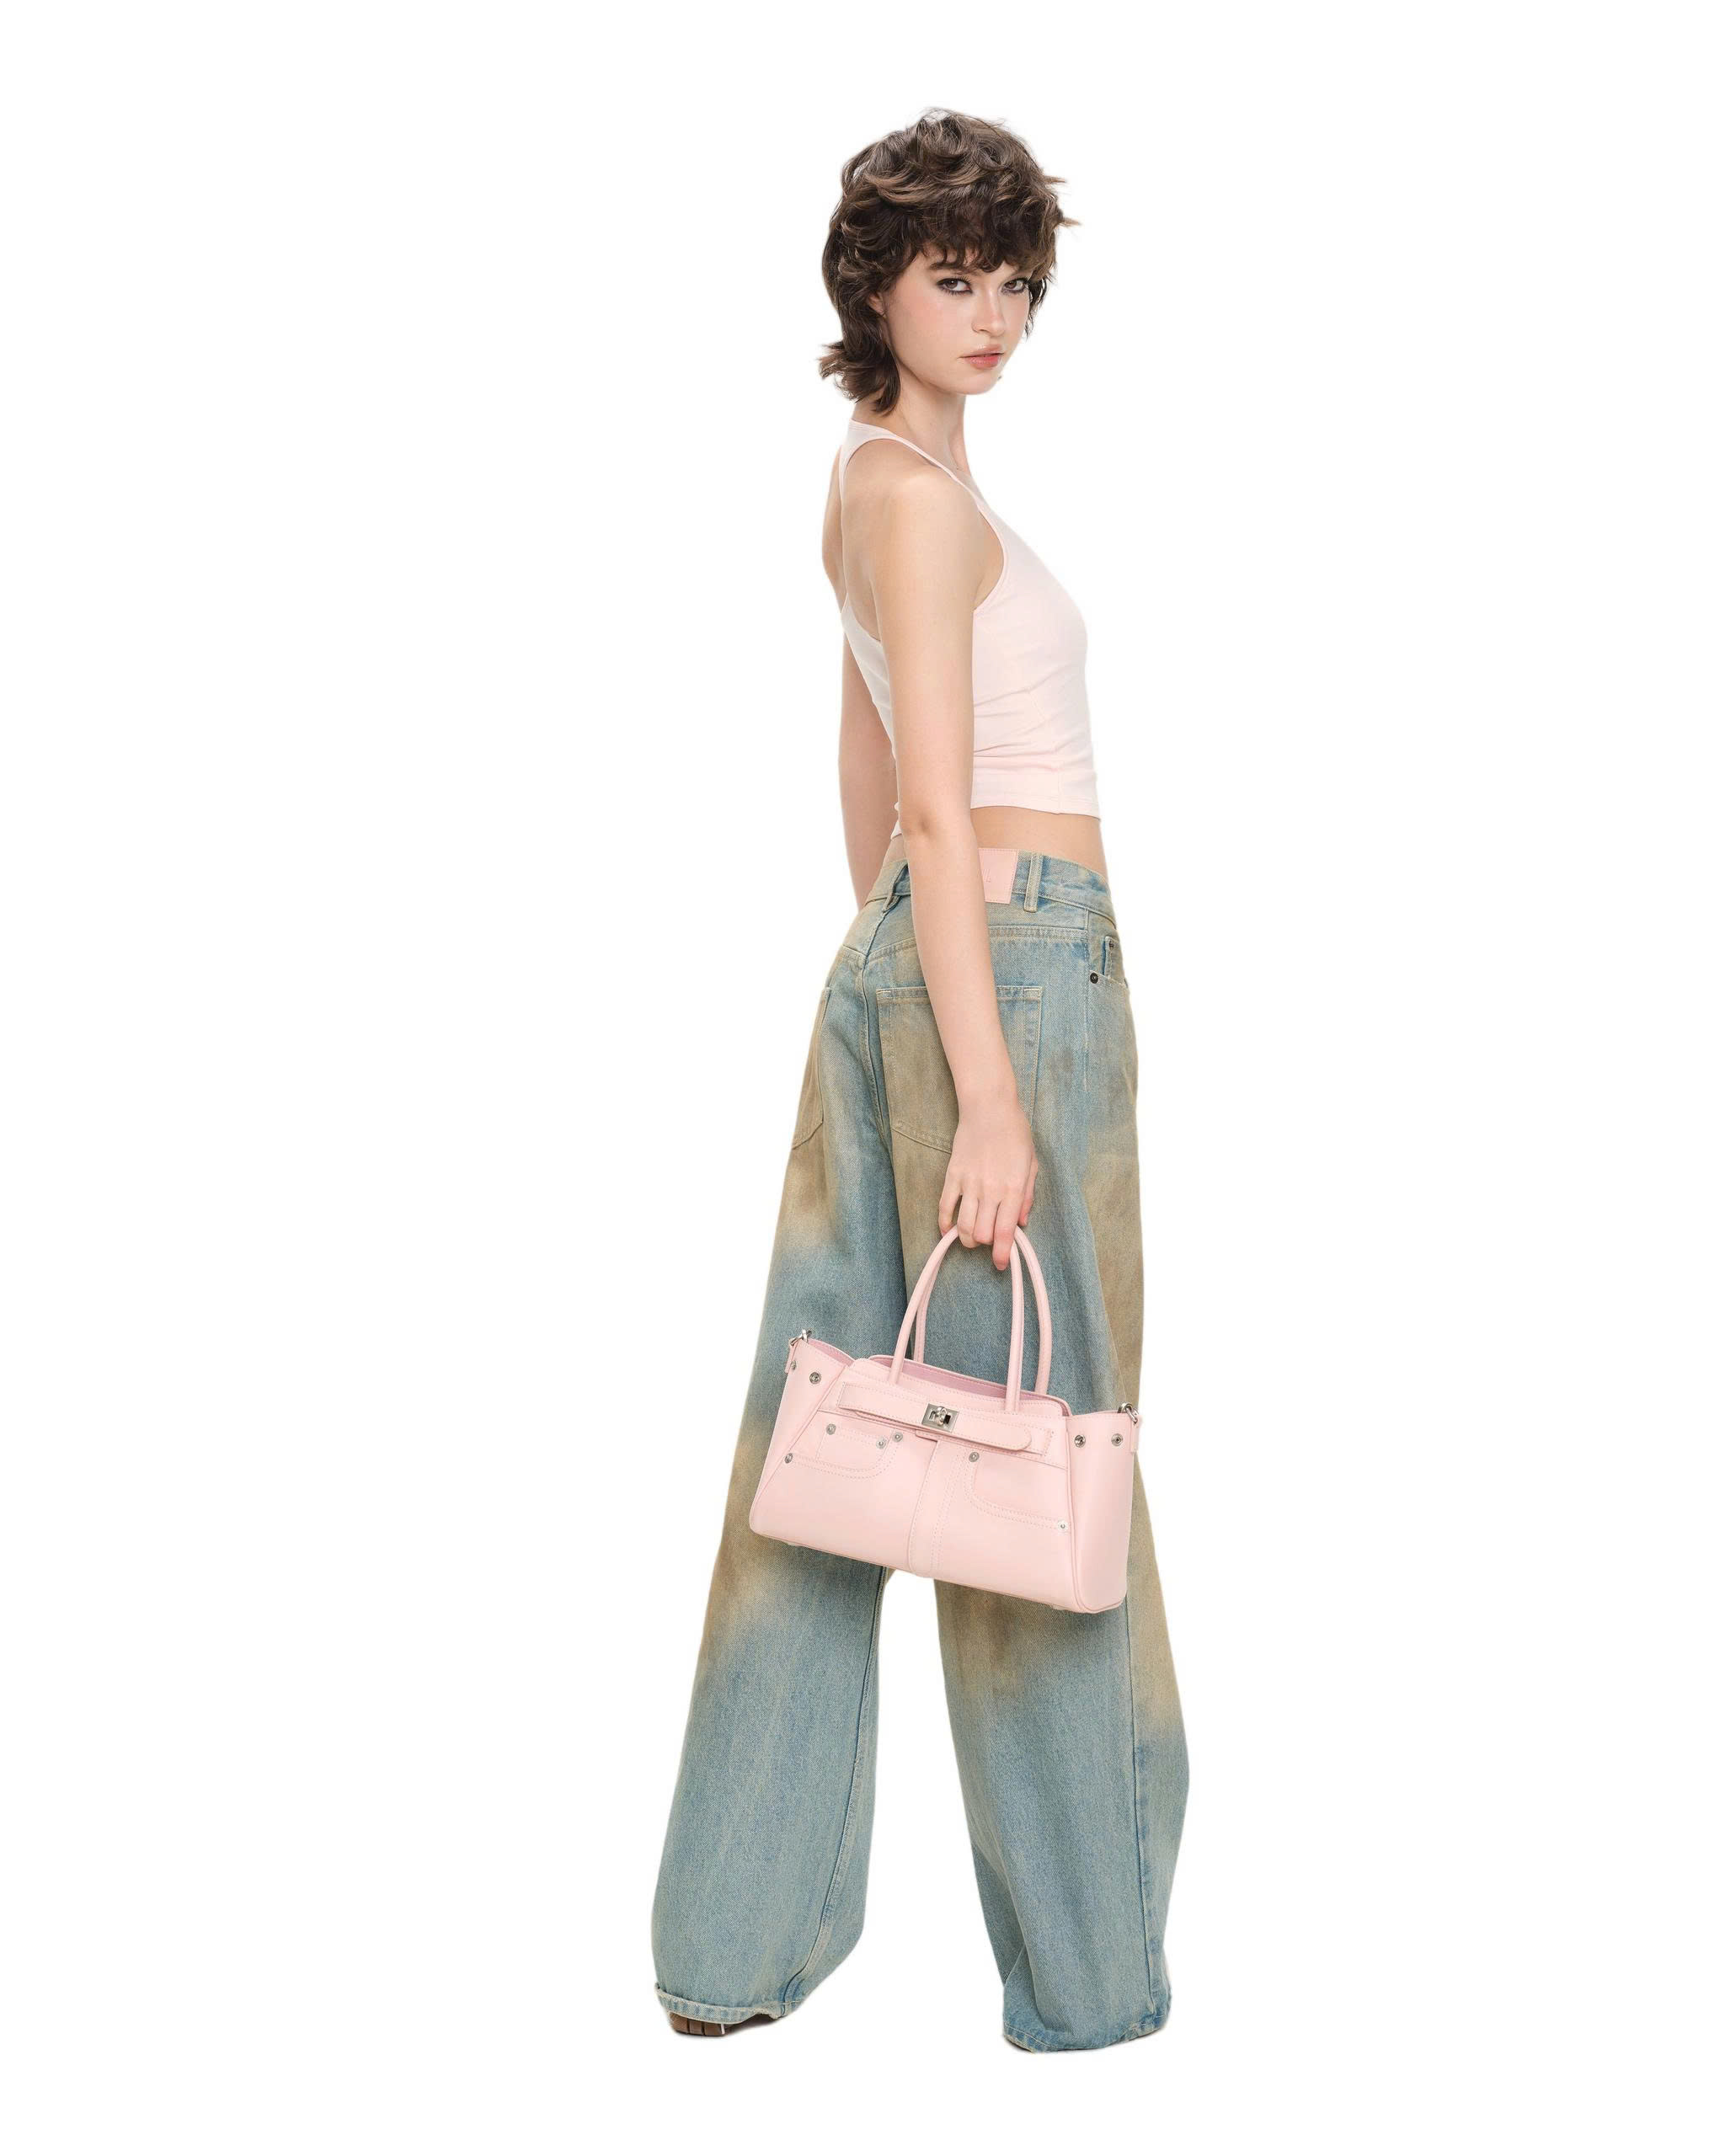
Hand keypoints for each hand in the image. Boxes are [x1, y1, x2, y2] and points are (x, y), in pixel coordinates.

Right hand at [939, 1084, 1037, 1267]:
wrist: (989, 1107)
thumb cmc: (1015, 1133)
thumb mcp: (1031, 1163)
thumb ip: (1027, 1195)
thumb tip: (1021, 1222)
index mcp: (1013, 1188)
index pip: (1005, 1231)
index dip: (1003, 1253)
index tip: (1002, 1264)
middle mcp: (990, 1190)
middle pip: (982, 1234)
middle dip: (986, 1245)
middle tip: (990, 1240)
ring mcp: (969, 1184)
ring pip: (963, 1226)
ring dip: (967, 1238)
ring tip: (972, 1238)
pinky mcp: (952, 1176)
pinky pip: (945, 1207)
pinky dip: (945, 1224)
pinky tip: (949, 1230)